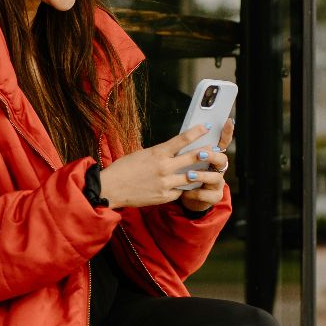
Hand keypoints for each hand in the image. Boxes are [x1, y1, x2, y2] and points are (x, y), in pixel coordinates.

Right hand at [98, 119, 233, 208]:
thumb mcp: (141, 155)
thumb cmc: (122, 169)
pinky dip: (181, 188)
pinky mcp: (164, 197)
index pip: (181, 140)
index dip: (196, 132)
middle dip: (205, 153)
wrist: (111, 188)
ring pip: (190, 177)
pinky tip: (183, 186)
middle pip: (191, 158)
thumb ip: (159, 154)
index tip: (205, 127)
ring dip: (198, 173)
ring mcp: (165, 183)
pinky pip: (179, 192)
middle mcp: (164, 167)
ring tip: (205, 171)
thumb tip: (172, 152)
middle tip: (214, 150)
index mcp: (157, 153)